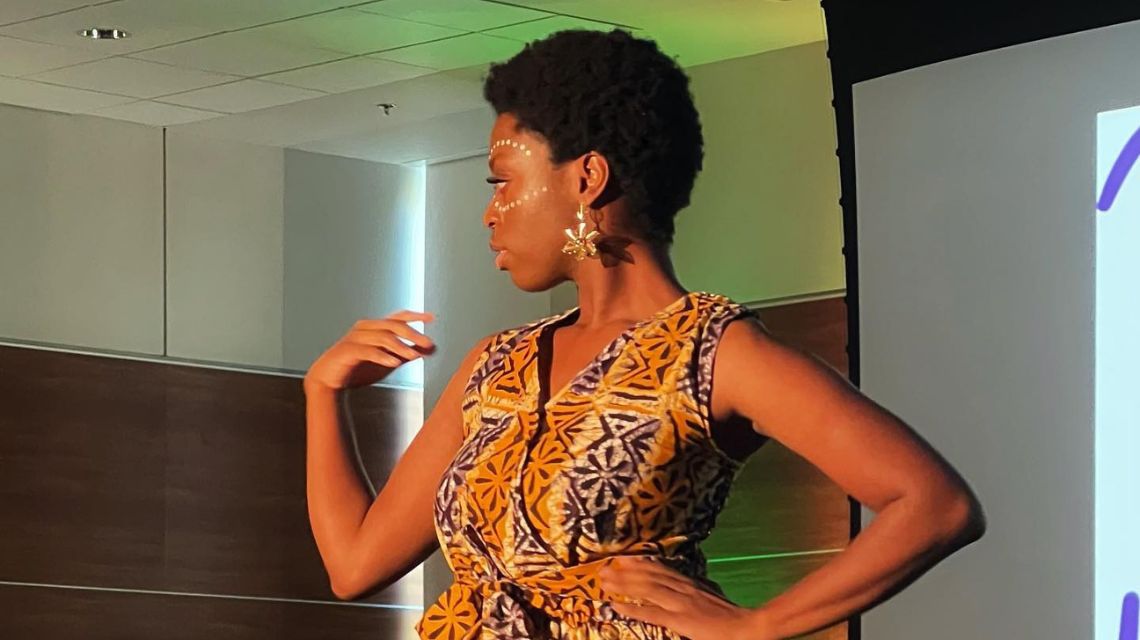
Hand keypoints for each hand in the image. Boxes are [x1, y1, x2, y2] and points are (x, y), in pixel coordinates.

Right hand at [303, 310, 435, 391]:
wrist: (328, 380)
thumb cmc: (358, 368)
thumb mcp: (387, 361)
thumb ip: (405, 354)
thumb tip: (428, 350)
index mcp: (374, 328)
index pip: (397, 317)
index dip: (414, 316)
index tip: (431, 318)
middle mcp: (365, 329)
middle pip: (392, 325)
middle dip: (412, 333)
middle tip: (427, 343)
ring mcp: (355, 338)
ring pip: (382, 337)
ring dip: (400, 346)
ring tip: (414, 356)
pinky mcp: (347, 351)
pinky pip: (367, 350)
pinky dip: (382, 356)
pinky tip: (394, 362)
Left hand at [598, 556, 773, 639]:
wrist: (747, 627)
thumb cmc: (731, 617)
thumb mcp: (711, 596)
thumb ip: (696, 591)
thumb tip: (687, 587)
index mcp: (690, 584)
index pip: (661, 569)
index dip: (640, 564)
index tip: (623, 559)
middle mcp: (682, 589)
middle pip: (649, 575)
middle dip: (625, 571)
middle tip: (604, 568)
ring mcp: (680, 603)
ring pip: (646, 589)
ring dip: (623, 584)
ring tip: (605, 581)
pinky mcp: (680, 620)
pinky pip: (651, 613)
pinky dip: (632, 608)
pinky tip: (616, 606)